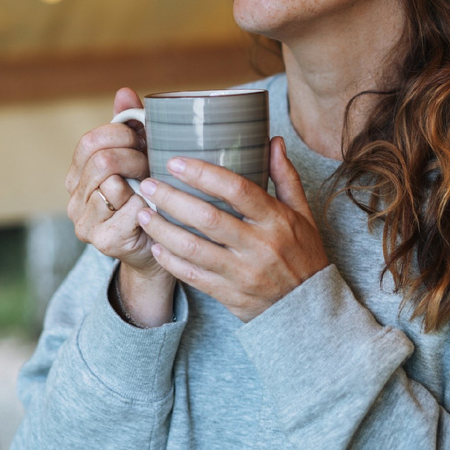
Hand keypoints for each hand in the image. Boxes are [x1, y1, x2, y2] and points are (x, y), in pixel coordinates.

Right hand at [64, 87, 165, 280]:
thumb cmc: (148, 196)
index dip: (119, 135)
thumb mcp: (138, 156)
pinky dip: (147, 205)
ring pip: (111, 185)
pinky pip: (127, 210)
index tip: (141, 139)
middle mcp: (73, 198)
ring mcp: (84, 222)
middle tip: (152, 164)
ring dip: (142, 181)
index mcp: (77, 174)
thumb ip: (128, 125)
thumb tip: (123, 92)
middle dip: (134, 157)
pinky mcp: (102, 241)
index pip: (89, 142)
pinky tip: (154, 209)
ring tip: (155, 187)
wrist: (156, 247)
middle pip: (101, 161)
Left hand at [134, 136, 329, 321]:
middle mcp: (259, 246)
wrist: (307, 309)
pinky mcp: (229, 294)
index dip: (204, 174)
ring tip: (142, 213)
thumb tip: (273, 140)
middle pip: (208, 218)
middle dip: (172, 199)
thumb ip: (285, 177)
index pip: (238, 190)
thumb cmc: (303, 254)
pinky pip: (192, 276)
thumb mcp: (302, 214)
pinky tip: (155, 245)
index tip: (176, 162)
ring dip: (162, 229)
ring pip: (193, 249)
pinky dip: (170, 260)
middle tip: (148, 184)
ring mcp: (243, 273)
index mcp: (277, 220)